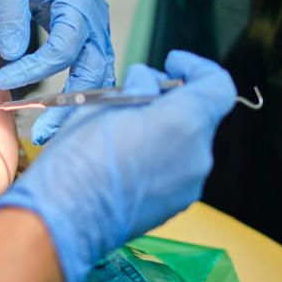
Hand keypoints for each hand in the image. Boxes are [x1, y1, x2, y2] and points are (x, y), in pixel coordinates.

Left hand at [0, 0, 115, 144]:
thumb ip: (10, 14)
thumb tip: (10, 54)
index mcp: (79, 0)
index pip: (64, 47)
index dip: (34, 69)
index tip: (2, 80)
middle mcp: (95, 19)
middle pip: (93, 71)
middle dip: (69, 105)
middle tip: (42, 131)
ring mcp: (94, 31)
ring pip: (97, 77)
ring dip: (76, 106)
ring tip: (49, 131)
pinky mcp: (86, 40)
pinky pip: (88, 73)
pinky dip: (76, 95)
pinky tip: (54, 114)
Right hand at [0, 52, 235, 281]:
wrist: (64, 218)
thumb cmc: (77, 159)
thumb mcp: (103, 105)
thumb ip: (137, 89)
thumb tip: (146, 84)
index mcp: (183, 123)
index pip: (217, 84)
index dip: (197, 67)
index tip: (172, 63)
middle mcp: (197, 155)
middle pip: (199, 114)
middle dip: (172, 99)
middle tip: (135, 95)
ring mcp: (190, 185)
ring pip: (188, 142)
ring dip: (164, 128)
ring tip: (124, 128)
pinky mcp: (177, 205)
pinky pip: (178, 168)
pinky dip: (160, 155)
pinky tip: (126, 157)